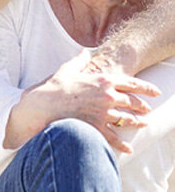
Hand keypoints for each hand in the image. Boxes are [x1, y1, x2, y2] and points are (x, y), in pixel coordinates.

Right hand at [6, 51, 159, 152]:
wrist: (45, 104)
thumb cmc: (56, 86)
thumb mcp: (68, 68)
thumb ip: (80, 60)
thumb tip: (84, 53)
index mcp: (103, 80)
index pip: (132, 83)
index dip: (146, 88)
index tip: (155, 91)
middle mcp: (108, 97)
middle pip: (133, 102)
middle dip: (142, 105)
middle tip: (146, 108)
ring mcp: (104, 114)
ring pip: (128, 120)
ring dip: (137, 122)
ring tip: (142, 124)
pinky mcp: (97, 128)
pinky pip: (115, 138)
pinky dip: (123, 144)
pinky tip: (128, 147)